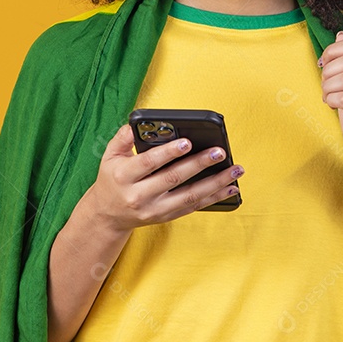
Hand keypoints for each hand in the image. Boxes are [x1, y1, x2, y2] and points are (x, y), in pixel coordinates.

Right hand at [85, 124, 243, 233]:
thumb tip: (136, 124)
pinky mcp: (166, 217)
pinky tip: (230, 188)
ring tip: (235, 170)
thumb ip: (123, 139)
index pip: (149, 163)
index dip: (169, 153)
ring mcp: (155, 209)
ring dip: (215, 184)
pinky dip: (214, 198)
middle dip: (199, 164)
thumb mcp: (108, 157)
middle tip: (219, 152)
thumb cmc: (112, 180)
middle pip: (174, 179)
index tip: (188, 142)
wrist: (108, 215)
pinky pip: (193, 207)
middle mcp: (139, 195)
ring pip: (189, 196)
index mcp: (124, 176)